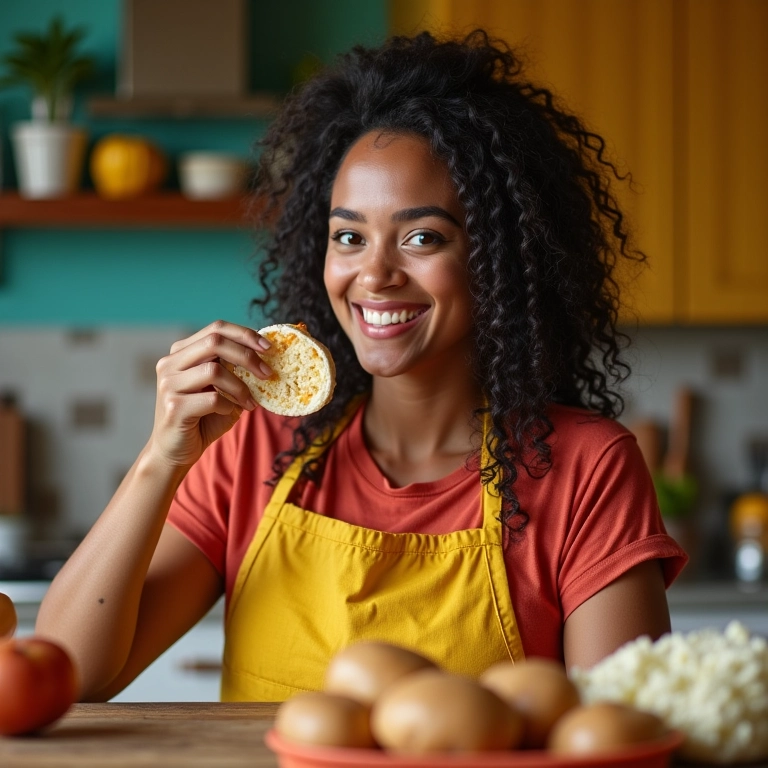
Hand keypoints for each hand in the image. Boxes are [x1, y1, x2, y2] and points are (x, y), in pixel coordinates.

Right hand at [146, 321, 272, 467]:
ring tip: (249, 402)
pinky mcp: (173, 406)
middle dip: (247, 356)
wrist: (174, 452)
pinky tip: (230, 413)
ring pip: (213, 370)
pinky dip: (229, 406)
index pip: (215, 328)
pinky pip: (212, 399)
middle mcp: (170, 363)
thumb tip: (266, 355)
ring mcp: (169, 384)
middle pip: (214, 342)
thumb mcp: (220, 389)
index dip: (244, 334)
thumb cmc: (202, 419)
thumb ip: (233, 370)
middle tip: (267, 373)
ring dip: (240, 387)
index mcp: (181, 353)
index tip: (268, 347)